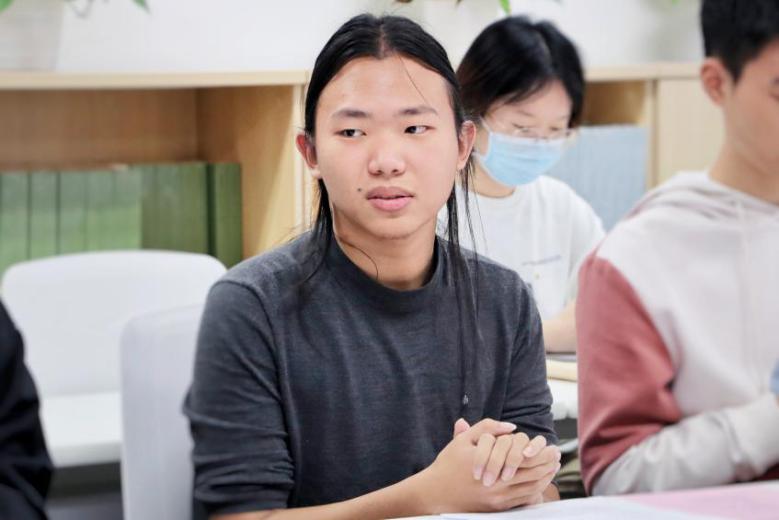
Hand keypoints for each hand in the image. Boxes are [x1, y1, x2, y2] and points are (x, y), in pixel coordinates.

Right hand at [415, 419, 557, 513]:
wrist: (436, 493)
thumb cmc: (449, 464)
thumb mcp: (464, 440)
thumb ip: (488, 428)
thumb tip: (511, 427)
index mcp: (491, 465)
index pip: (524, 458)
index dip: (539, 452)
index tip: (550, 445)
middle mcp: (498, 484)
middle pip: (531, 473)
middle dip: (547, 463)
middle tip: (557, 454)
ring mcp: (499, 498)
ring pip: (530, 487)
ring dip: (545, 477)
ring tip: (554, 467)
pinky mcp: (498, 507)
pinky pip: (523, 499)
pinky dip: (536, 490)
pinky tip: (541, 482)